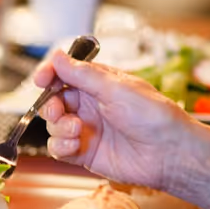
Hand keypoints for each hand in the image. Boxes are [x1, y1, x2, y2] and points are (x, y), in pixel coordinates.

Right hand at [33, 52, 199, 187]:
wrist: (169, 154)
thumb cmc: (152, 116)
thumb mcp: (116, 88)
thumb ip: (82, 74)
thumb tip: (58, 55)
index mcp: (98, 83)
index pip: (64, 73)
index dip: (49, 74)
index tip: (40, 79)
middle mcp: (90, 105)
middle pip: (53, 100)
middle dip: (50, 105)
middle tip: (58, 111)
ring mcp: (86, 129)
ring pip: (53, 125)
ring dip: (58, 127)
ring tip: (76, 130)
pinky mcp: (85, 153)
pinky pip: (59, 148)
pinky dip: (61, 146)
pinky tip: (75, 145)